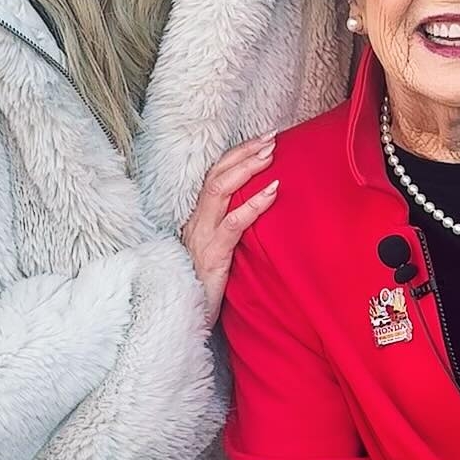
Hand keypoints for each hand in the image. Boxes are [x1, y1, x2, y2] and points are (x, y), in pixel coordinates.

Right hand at [182, 137, 277, 326]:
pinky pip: (232, 224)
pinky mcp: (212, 256)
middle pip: (216, 174)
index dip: (236, 155)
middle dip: (244, 152)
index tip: (261, 141)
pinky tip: (272, 192)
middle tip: (271, 138)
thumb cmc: (207, 289)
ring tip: (271, 156)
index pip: (213, 176)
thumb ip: (230, 232)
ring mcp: (201, 237)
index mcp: (197, 220)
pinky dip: (253, 204)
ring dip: (248, 168)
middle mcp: (195, 223)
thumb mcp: (219, 254)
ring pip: (220, 190)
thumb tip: (258, 211)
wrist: (187, 320)